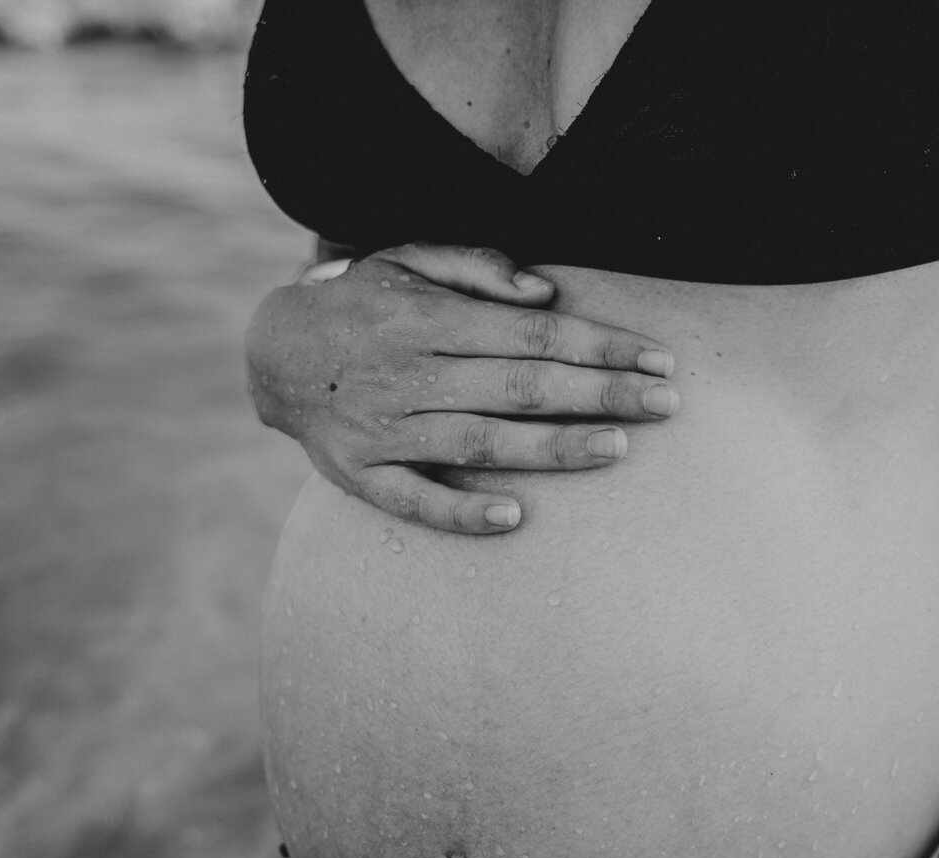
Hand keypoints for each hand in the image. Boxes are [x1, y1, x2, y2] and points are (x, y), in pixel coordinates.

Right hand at [246, 242, 676, 533]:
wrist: (271, 353)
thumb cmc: (365, 303)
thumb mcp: (409, 257)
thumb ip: (477, 266)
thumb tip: (546, 292)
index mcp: (426, 316)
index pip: (531, 333)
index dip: (599, 345)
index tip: (657, 358)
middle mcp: (407, 371)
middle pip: (519, 386)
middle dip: (599, 393)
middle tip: (667, 404)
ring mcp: (382, 428)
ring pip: (480, 442)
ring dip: (552, 448)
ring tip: (618, 448)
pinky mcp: (358, 474)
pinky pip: (414, 500)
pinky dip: (462, 512)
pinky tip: (515, 518)